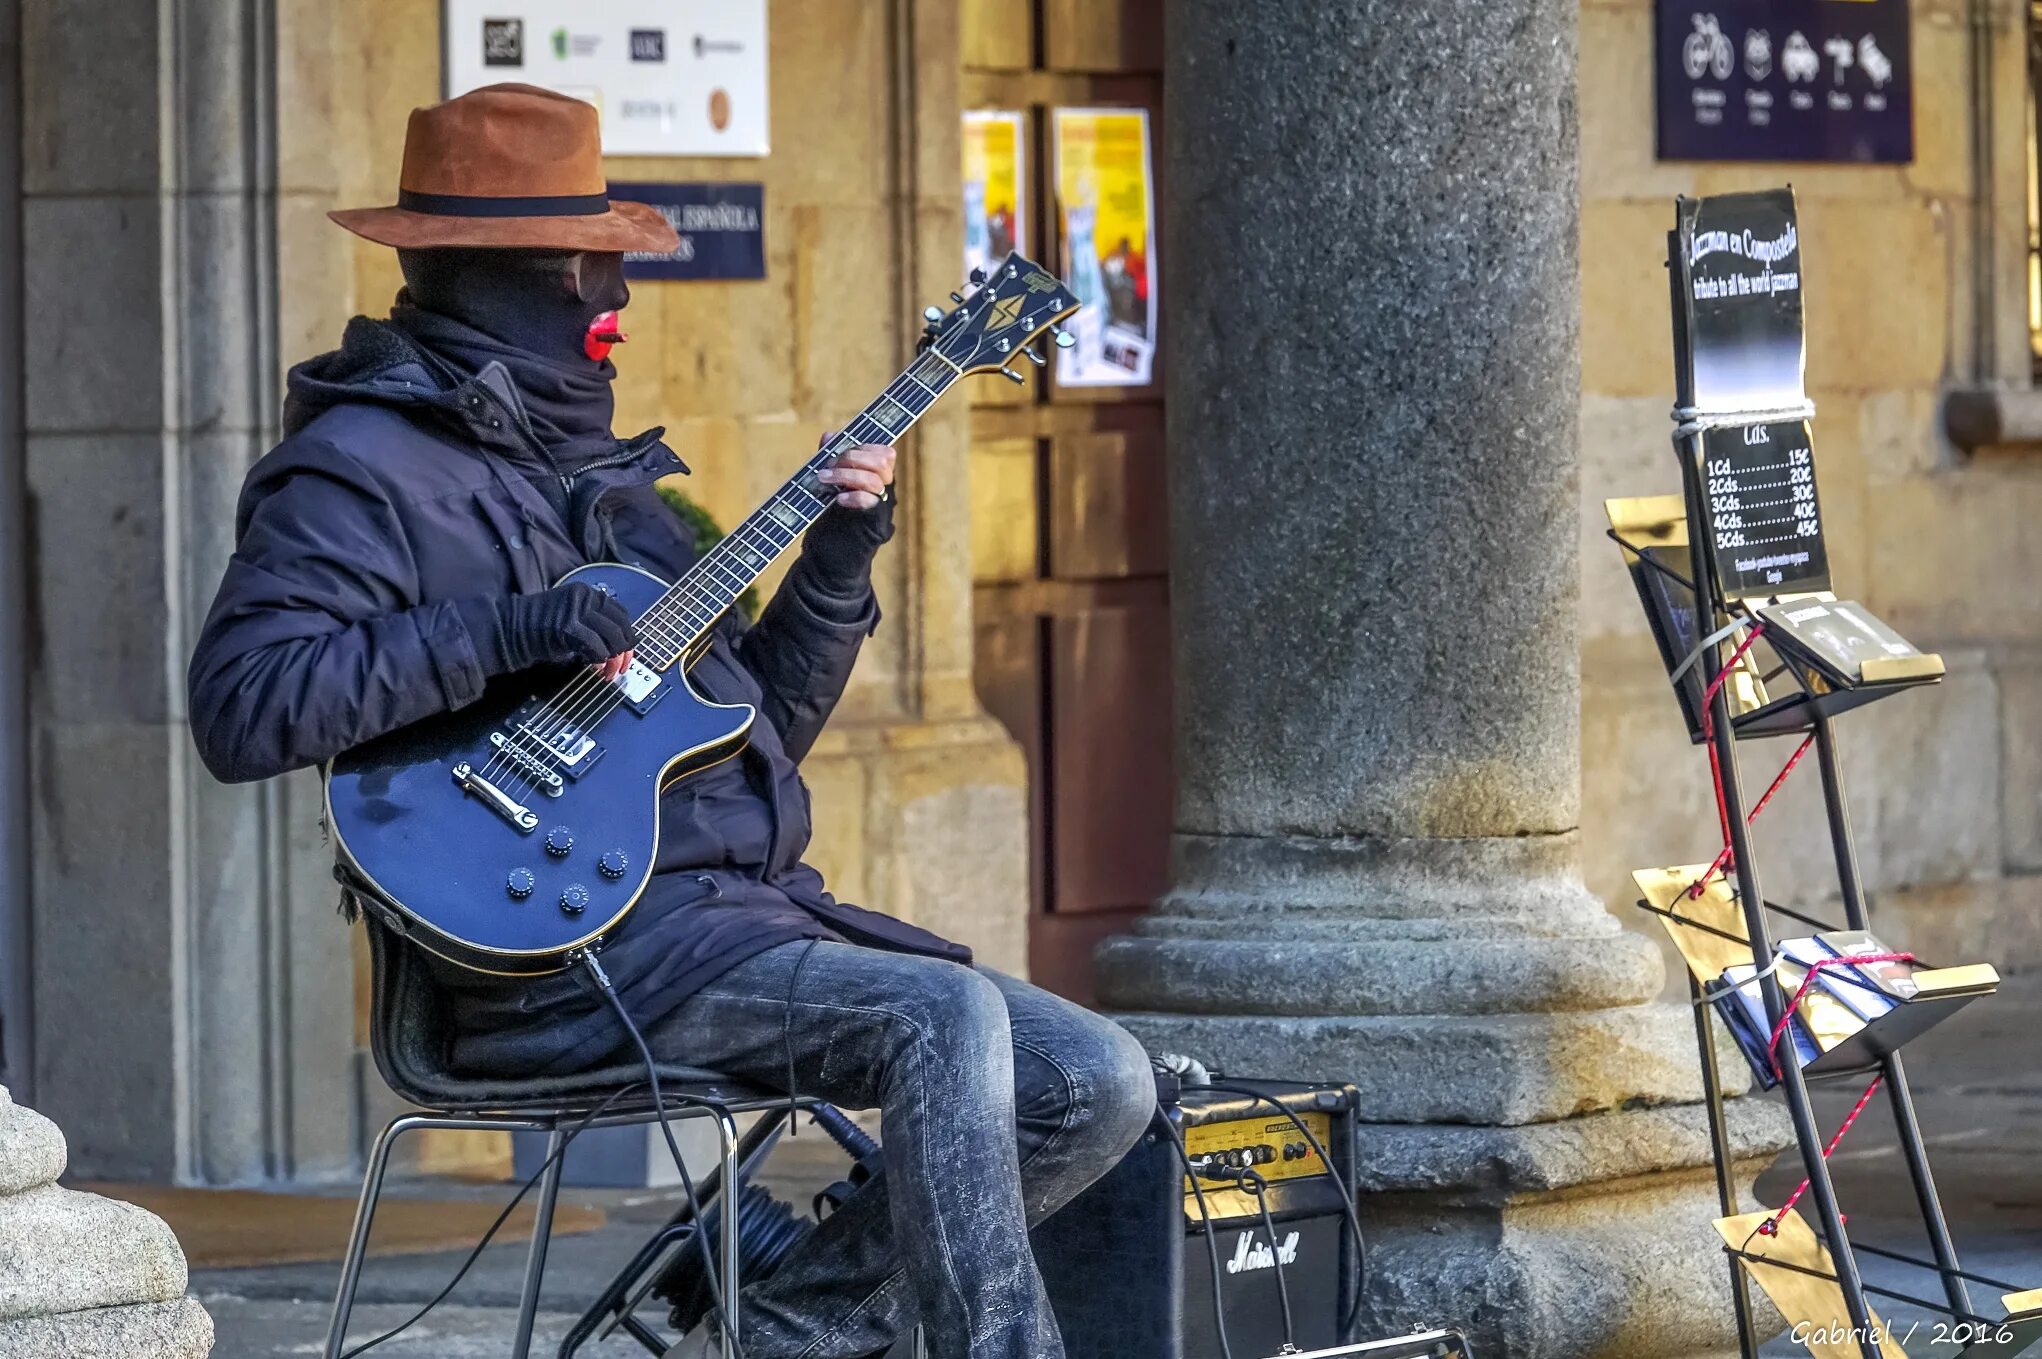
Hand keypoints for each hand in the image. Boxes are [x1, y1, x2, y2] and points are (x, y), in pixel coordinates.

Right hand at [503, 583, 635, 677]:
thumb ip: (594, 623)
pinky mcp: (568, 627)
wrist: (511, 628)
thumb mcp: (571, 615)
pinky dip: (599, 658)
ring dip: (613, 658)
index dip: (627, 635)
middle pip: (620, 625)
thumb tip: (617, 645)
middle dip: (624, 650)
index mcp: (587, 593)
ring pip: (612, 636)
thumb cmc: (539, 626)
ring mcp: (576, 611)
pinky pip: (595, 645)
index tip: (628, 652)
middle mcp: (585, 597)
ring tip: (607, 671)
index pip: (620, 613)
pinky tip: (594, 665)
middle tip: (621, 667)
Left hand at [813, 434, 894, 509]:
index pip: (886, 453)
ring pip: (874, 480)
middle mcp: (885, 485)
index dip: (863, 448)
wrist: (833, 538)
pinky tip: (838, 498)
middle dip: (852, 458)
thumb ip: (833, 455)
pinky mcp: (873, 517)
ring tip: (824, 479)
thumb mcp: (833, 475)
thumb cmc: (836, 503)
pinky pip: (868, 501)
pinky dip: (852, 496)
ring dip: (844, 475)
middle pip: (881, 462)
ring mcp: (881, 501)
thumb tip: (829, 436)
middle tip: (829, 464)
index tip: (838, 452)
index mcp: (880, 472)